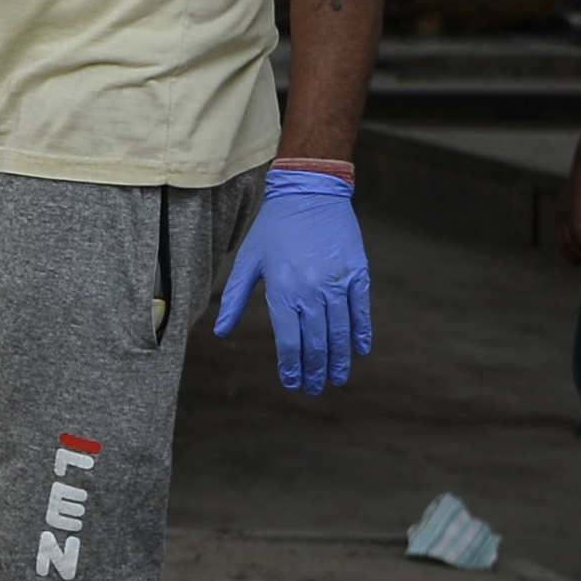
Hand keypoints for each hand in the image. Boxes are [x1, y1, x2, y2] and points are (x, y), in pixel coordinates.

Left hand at [216, 168, 373, 393]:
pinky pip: (361, 311)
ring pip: (340, 332)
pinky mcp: (358, 274)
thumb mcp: (248, 261)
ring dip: (339, 359)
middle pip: (316, 343)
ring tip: (337, 378)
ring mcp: (338, 283)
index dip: (291, 366)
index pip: (288, 341)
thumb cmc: (274, 228)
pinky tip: (359, 350)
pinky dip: (360, 333)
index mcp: (282, 290)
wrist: (310, 192)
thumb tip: (219, 332)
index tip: (293, 383)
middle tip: (315, 388)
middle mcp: (311, 291)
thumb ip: (234, 299)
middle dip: (315, 370)